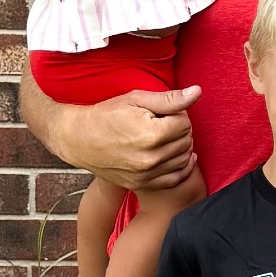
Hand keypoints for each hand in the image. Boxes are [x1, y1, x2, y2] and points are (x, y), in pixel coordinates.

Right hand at [56, 85, 200, 193]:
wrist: (78, 139)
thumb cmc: (106, 115)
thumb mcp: (136, 99)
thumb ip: (170, 99)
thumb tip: (197, 92)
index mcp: (152, 134)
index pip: (185, 122)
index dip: (177, 113)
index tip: (164, 111)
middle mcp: (152, 157)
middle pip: (186, 140)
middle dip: (179, 129)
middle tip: (163, 122)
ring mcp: (147, 174)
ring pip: (184, 159)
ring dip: (180, 146)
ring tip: (165, 136)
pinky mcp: (143, 184)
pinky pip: (175, 178)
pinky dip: (181, 167)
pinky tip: (177, 156)